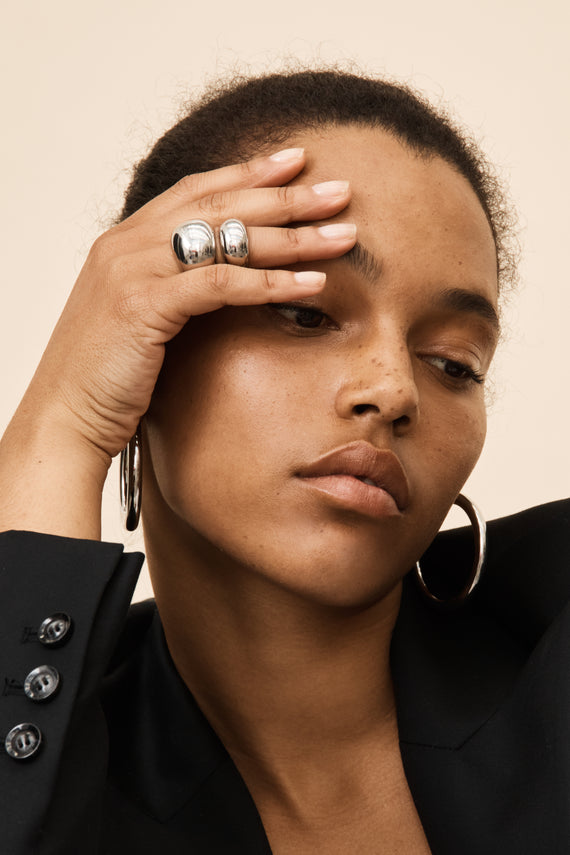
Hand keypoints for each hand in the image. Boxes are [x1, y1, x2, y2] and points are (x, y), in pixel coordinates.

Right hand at [0, 148, 354, 536]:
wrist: (64, 419)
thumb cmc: (109, 379)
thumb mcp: (142, 320)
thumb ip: (175, 290)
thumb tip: (226, 283)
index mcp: (125, 241)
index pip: (196, 191)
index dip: (250, 173)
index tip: (298, 162)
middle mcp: (126, 243)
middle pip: (220, 205)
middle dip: (286, 195)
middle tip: (341, 191)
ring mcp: (131, 270)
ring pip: (227, 239)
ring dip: (292, 235)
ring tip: (343, 234)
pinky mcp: (143, 305)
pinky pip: (220, 284)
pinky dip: (271, 283)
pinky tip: (313, 284)